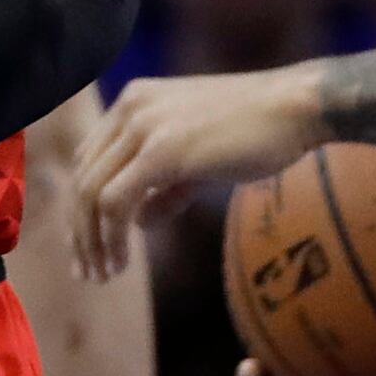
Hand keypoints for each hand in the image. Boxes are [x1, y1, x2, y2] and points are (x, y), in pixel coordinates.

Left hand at [70, 70, 325, 279]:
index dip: (80, 208)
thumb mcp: (199, 157)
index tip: (89, 248)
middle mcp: (130, 107)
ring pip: (90, 193)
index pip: (87, 159)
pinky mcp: (161, 150)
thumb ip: (166, 185)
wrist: (296, 107)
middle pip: (81, 178)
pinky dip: (111, 237)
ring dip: (91, 241)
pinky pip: (114, 202)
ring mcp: (143, 126)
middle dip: (78, 232)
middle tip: (87, 272)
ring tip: (103, 274)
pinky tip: (121, 262)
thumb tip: (139, 221)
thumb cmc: (258, 131)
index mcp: (134, 100)